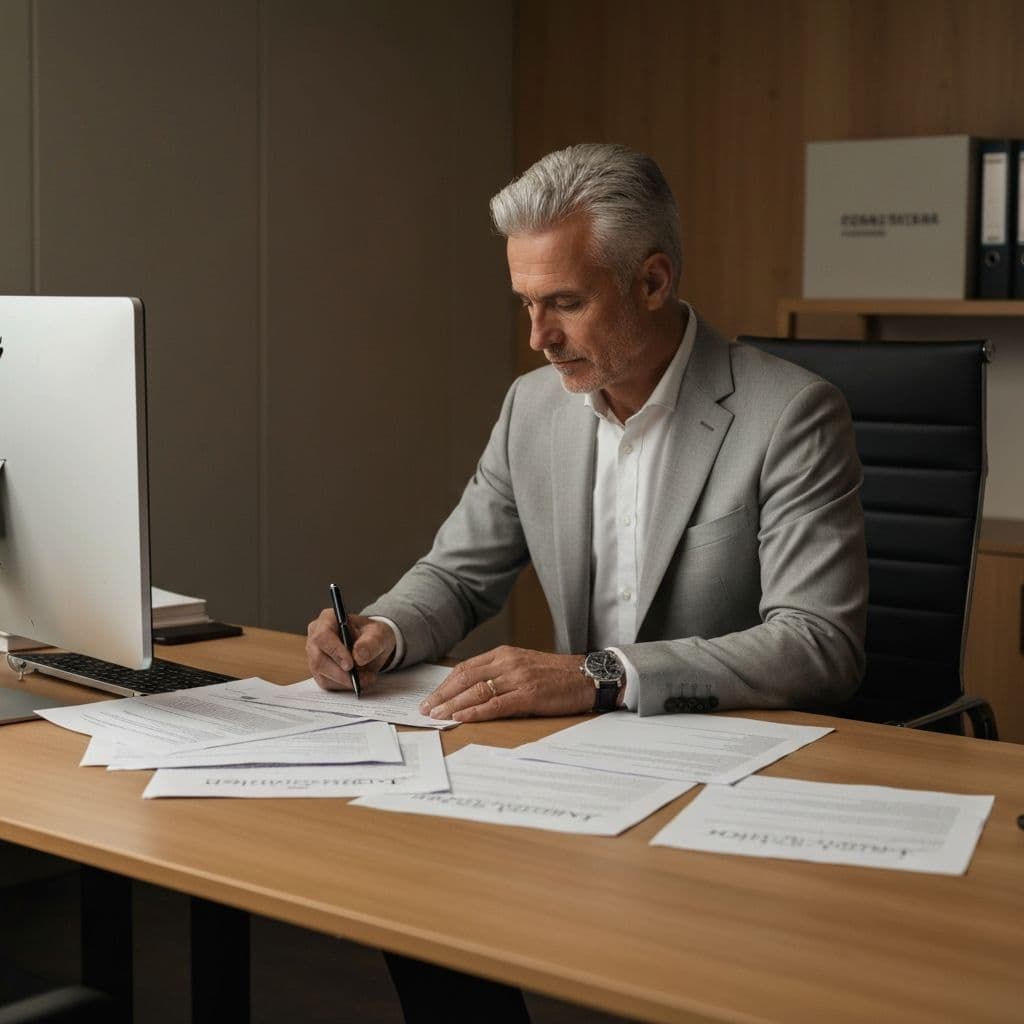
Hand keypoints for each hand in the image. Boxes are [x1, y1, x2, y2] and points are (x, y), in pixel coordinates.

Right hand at [306, 609, 395, 691]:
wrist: (373, 645)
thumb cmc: (373, 635)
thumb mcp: (379, 634)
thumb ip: (371, 643)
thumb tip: (358, 656)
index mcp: (328, 619)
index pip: (323, 636)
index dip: (335, 651)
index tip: (350, 665)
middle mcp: (316, 637)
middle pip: (319, 659)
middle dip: (341, 673)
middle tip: (361, 678)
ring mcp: (315, 655)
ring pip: (322, 674)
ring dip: (345, 681)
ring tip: (366, 679)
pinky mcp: (319, 671)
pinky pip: (327, 683)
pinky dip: (344, 686)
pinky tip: (359, 681)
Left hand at [419, 646, 590, 721]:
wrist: (587, 676)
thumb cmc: (556, 675)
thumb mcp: (524, 666)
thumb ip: (501, 674)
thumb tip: (473, 691)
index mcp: (504, 654)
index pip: (466, 668)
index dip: (445, 684)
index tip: (432, 697)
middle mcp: (508, 663)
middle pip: (465, 678)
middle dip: (442, 695)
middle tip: (425, 709)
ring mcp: (518, 678)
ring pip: (476, 691)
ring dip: (453, 705)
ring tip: (436, 716)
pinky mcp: (529, 695)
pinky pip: (495, 705)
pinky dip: (475, 712)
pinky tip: (460, 718)